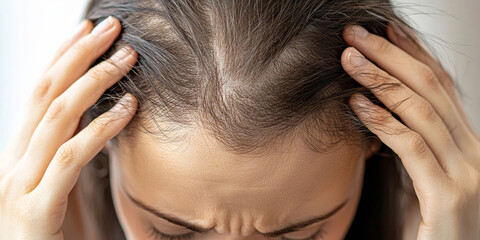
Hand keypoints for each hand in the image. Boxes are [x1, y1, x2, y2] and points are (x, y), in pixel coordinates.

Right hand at [0, 16, 137, 238]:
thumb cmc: (52, 233)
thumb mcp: (60, 185)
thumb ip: (71, 151)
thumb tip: (98, 116)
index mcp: (20, 153)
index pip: (39, 91)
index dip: (62, 56)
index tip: (87, 30)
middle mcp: (14, 161)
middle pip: (46, 92)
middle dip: (79, 53)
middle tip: (111, 27)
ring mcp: (21, 184)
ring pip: (57, 115)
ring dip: (95, 80)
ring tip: (128, 58)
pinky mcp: (37, 209)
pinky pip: (71, 157)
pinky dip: (102, 128)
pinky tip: (129, 109)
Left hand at [341, 24, 479, 239]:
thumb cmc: (429, 229)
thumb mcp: (420, 179)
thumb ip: (410, 147)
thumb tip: (377, 111)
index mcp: (466, 146)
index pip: (440, 87)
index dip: (412, 54)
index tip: (384, 31)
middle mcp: (473, 153)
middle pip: (430, 88)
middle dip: (390, 55)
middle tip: (355, 34)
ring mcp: (466, 174)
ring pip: (420, 110)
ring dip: (380, 79)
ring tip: (348, 59)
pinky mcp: (447, 197)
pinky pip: (410, 146)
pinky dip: (381, 120)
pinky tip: (355, 103)